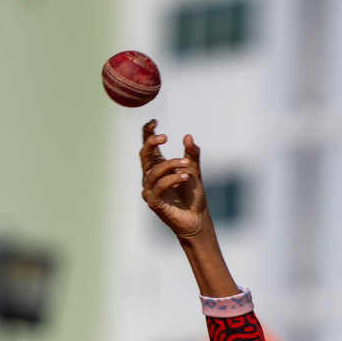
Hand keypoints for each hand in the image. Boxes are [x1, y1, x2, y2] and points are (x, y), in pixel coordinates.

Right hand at [140, 119, 209, 242]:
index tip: (154, 122)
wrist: (197, 219)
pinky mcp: (154, 202)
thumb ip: (191, 154)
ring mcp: (150, 190)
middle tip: (165, 137)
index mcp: (158, 167)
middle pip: (144, 156)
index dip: (147, 134)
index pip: (148, 148)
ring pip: (154, 171)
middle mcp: (151, 177)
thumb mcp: (193, 170)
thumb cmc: (193, 196)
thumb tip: (188, 136)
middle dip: (151, 144)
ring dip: (171, 165)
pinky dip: (172, 180)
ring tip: (186, 166)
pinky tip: (184, 177)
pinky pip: (159, 187)